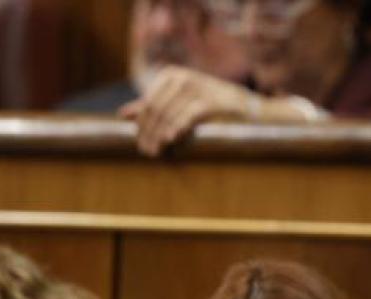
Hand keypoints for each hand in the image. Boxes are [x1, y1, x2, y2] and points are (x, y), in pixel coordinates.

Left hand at [119, 66, 255, 155]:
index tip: (139, 143)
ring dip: (158, 136)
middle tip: (145, 152)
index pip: (148, 102)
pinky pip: (187, 116)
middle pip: (156, 109)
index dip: (142, 124)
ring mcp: (196, 87)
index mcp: (170, 75)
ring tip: (155, 152)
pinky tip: (170, 141)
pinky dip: (176, 128)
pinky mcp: (210, 101)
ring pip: (168, 115)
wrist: (246, 108)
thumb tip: (123, 114)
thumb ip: (153, 106)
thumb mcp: (178, 102)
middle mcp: (181, 77)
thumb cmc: (209, 106)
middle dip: (148, 132)